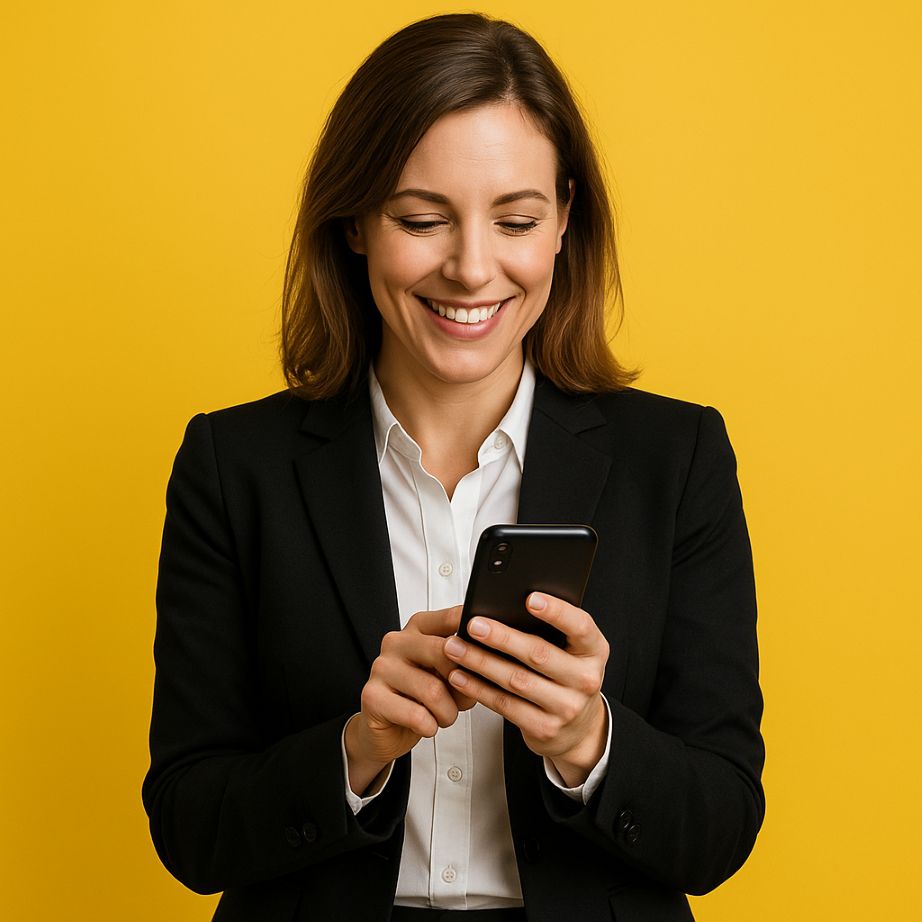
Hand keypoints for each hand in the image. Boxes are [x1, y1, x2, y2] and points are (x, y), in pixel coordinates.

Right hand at [345, 605, 475, 793]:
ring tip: (444, 716)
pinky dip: (430, 726)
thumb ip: (465, 664)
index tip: (491, 650)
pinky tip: (426, 724)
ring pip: (433, 690)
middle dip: (462, 684)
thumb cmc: (422, 697)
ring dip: (447, 712)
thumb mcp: (448, 676)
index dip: (475, 636)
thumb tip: (490, 662)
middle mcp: (398, 641)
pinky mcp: (372, 695)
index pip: (452, 618)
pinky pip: (417, 715)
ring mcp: (382, 666)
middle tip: (462, 700)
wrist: (387, 728)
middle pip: (444, 652)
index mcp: (419, 627)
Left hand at [443, 592, 608, 786]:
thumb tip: (506, 604)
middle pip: (539, 654)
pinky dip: (478, 689)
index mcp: (594, 651)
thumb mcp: (574, 651)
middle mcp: (585, 679)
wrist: (581, 729)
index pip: (580, 626)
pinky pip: (505, 705)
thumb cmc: (569, 677)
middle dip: (502, 638)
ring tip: (455, 647)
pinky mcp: (544, 728)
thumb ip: (552, 630)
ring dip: (481, 662)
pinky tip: (460, 675)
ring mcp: (566, 707)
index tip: (529, 598)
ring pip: (516, 681)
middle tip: (474, 625)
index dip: (556, 612)